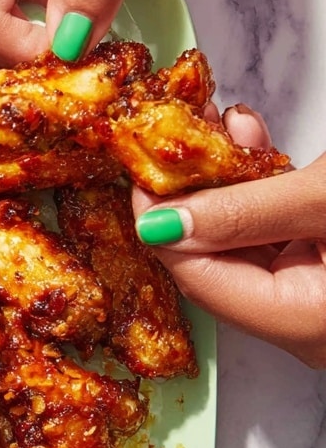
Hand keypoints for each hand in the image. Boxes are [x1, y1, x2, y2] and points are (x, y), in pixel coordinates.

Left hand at [132, 105, 325, 367]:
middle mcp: (301, 324)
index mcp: (299, 324)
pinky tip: (249, 141)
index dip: (162, 223)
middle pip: (217, 260)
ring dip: (227, 181)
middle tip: (169, 138)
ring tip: (211, 123)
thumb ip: (246, 210)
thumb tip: (162, 221)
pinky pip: (278, 233)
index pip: (199, 278)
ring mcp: (314, 298)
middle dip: (191, 194)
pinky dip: (262, 190)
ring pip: (246, 241)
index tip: (140, 170)